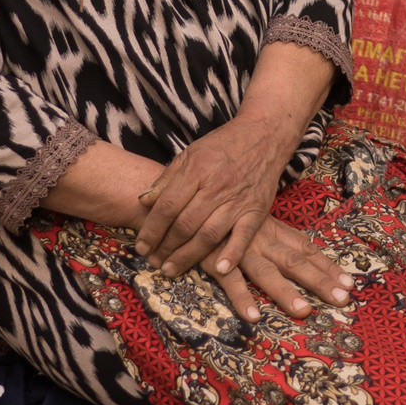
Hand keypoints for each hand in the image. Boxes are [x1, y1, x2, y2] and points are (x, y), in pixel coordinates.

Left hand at [134, 116, 294, 278]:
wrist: (264, 135)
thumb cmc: (223, 145)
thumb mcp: (190, 153)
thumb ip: (166, 179)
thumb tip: (143, 202)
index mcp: (196, 170)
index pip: (168, 206)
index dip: (152, 229)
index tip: (141, 246)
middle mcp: (216, 186)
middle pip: (185, 225)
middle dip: (166, 247)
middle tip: (154, 262)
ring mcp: (238, 200)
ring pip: (209, 235)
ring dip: (188, 256)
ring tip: (172, 269)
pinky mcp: (257, 209)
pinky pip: (244, 236)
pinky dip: (232, 254)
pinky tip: (218, 269)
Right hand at [200, 217, 355, 322]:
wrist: (182, 201)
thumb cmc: (221, 213)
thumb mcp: (252, 221)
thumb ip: (273, 237)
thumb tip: (301, 256)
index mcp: (272, 230)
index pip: (305, 249)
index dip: (327, 266)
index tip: (349, 283)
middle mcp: (260, 239)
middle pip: (295, 261)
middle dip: (319, 281)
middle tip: (342, 299)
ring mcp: (238, 250)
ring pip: (267, 272)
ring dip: (285, 292)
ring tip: (304, 311)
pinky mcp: (214, 259)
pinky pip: (230, 281)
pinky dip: (241, 299)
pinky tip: (253, 317)